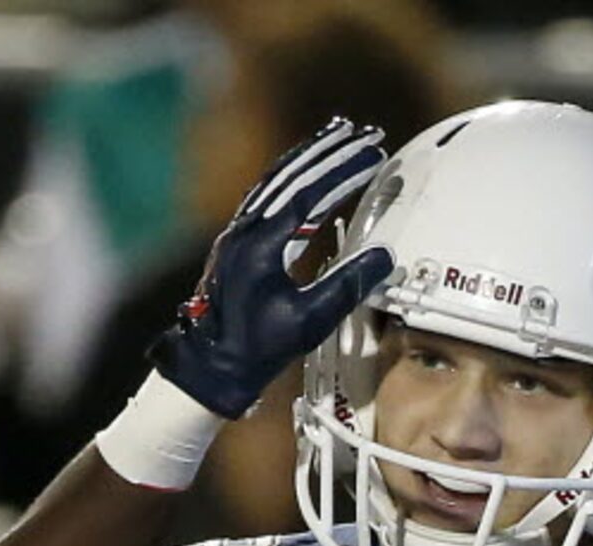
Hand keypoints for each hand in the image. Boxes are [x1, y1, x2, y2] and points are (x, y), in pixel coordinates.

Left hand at [148, 117, 395, 419]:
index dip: (343, 170)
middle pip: (290, 175)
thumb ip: (346, 286)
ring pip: (274, 181)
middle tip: (360, 130)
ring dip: (307, 157)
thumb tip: (383, 257)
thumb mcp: (308, 321)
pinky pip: (265, 197)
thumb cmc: (256, 350)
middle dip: (328, 151)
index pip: (309, 192)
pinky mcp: (236, 244)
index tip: (372, 153)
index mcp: (262, 244)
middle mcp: (245, 230)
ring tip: (335, 137)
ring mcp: (237, 235)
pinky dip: (289, 178)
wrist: (209, 367)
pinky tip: (304, 176)